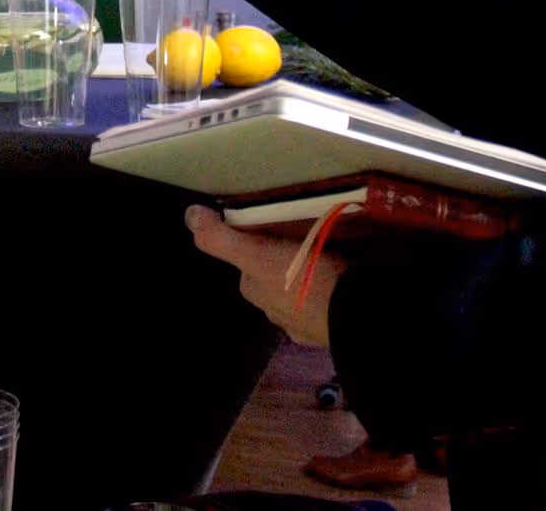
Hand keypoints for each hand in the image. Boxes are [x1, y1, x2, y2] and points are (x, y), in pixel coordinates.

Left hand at [185, 204, 344, 347]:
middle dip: (285, 261)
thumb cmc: (304, 278)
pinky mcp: (330, 330)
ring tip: (329, 257)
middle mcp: (273, 311)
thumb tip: (189, 215)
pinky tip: (341, 284)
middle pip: (273, 277)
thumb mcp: (257, 254)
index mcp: (255, 289)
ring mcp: (303, 325)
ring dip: (308, 279)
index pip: (250, 260)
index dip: (260, 242)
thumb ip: (221, 239)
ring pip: (298, 293)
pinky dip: (328, 296)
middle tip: (307, 236)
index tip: (278, 225)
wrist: (355, 314)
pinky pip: (324, 306)